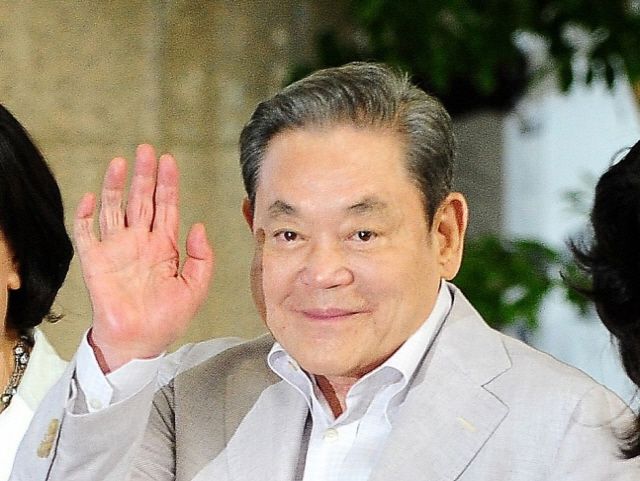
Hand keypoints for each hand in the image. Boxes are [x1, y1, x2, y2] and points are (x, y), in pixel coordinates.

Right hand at [74, 144, 213, 372]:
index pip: (166, 207)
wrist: (141, 342)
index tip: (169, 161)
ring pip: (115, 209)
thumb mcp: (195, 288)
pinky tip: (91, 198)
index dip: (167, 184)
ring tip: (121, 163)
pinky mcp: (96, 262)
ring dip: (116, 187)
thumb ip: (202, 258)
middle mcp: (140, 242)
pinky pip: (87, 234)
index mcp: (164, 246)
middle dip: (144, 176)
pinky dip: (86, 216)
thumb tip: (198, 226)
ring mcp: (117, 250)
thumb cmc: (166, 319)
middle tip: (146, 150)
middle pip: (141, 201)